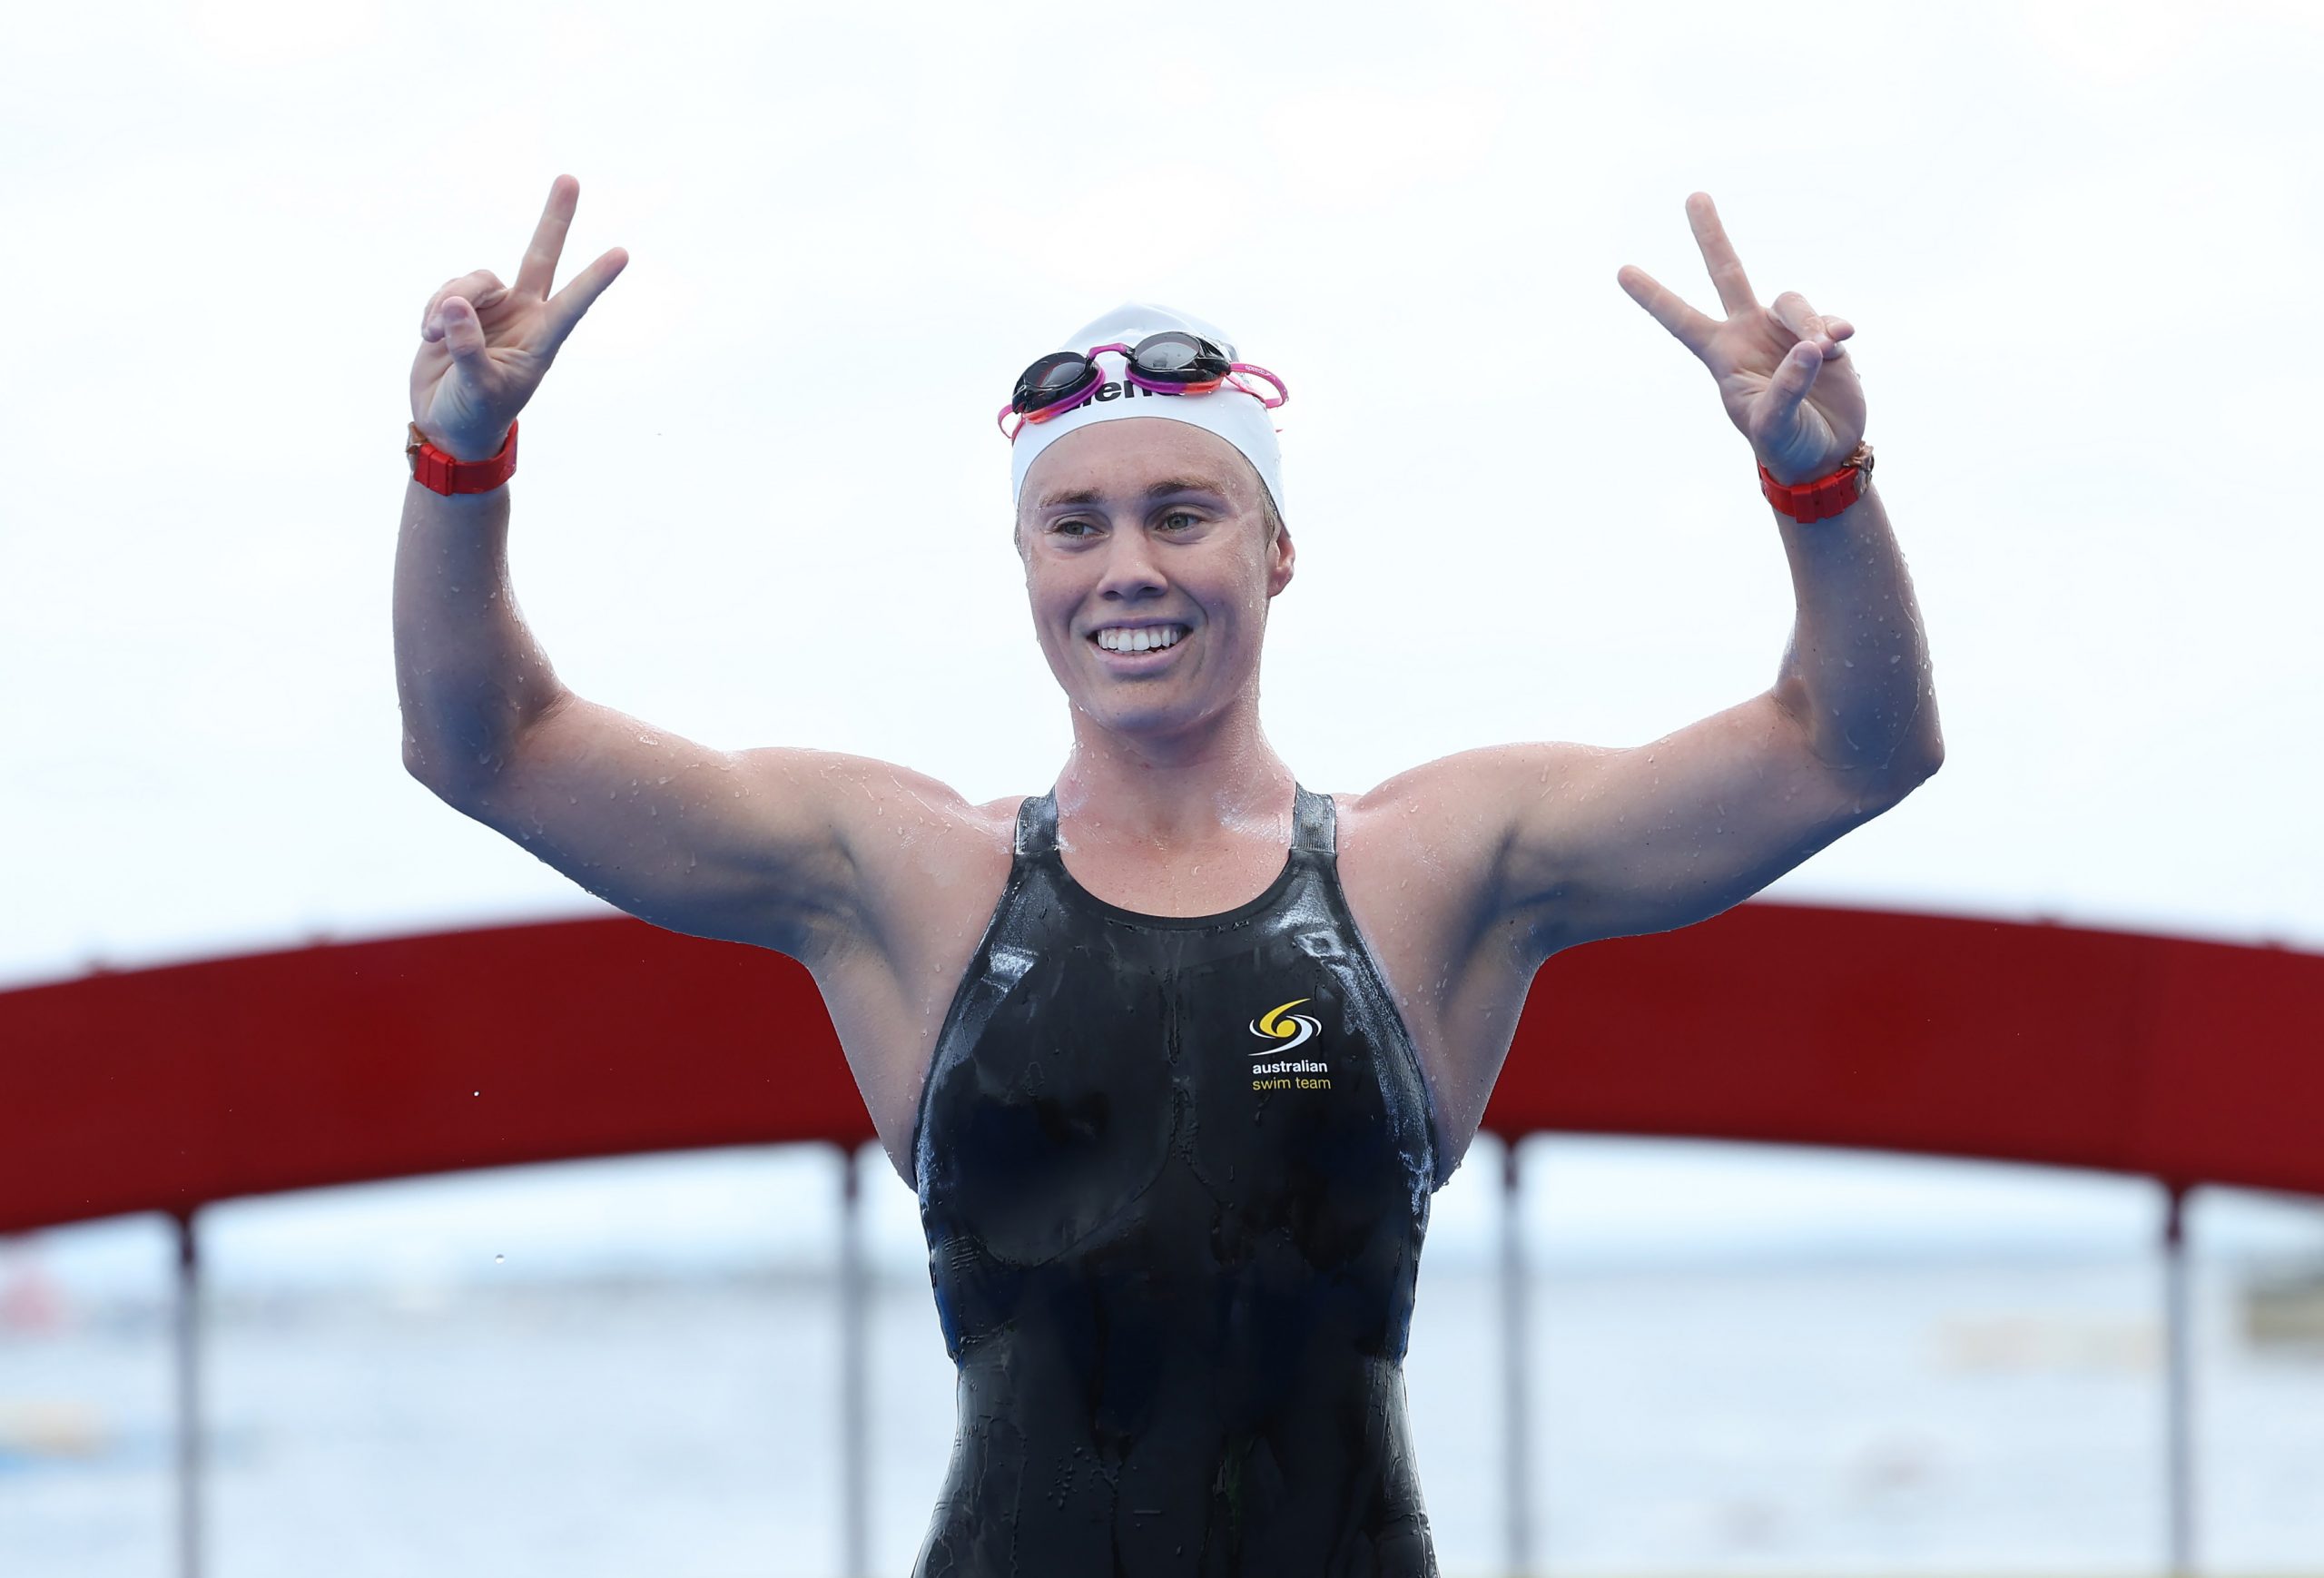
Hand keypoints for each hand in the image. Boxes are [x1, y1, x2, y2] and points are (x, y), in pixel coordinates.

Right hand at [410, 174, 628, 460]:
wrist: (445, 422)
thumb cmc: (475, 414)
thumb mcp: (477, 389)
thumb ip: (468, 348)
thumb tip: (454, 305)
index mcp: (541, 340)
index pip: (572, 304)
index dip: (595, 279)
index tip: (623, 254)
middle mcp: (523, 315)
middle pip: (540, 256)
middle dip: (554, 218)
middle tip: (570, 179)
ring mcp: (493, 307)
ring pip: (473, 279)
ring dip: (448, 304)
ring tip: (435, 340)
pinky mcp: (461, 306)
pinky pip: (446, 291)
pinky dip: (432, 311)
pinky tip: (430, 337)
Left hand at [1617, 192, 1865, 486]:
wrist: (1825, 454)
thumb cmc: (1784, 446)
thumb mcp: (1773, 425)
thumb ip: (1787, 386)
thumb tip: (1811, 345)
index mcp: (1722, 355)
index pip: (1681, 320)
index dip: (1653, 296)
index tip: (1621, 272)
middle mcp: (1748, 333)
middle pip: (1727, 272)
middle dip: (1711, 234)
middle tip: (1694, 196)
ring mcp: (1785, 331)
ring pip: (1793, 301)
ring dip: (1810, 323)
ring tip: (1822, 352)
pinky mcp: (1823, 336)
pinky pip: (1828, 318)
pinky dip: (1835, 328)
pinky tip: (1841, 344)